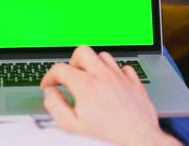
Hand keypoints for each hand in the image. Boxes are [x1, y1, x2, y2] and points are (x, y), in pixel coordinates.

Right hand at [40, 46, 181, 145]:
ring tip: (91, 79)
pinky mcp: (135, 83)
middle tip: (71, 76)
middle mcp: (103, 76)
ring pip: (103, 56)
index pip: (60, 69)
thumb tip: (50, 93)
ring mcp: (120, 77)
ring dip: (94, 65)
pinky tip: (112, 83)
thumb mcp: (72, 126)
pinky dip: (115, 72)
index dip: (49, 76)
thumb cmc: (108, 137)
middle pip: (83, 52)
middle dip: (73, 62)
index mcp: (85, 85)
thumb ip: (55, 106)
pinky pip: (123, 67)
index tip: (49, 85)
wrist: (138, 140)